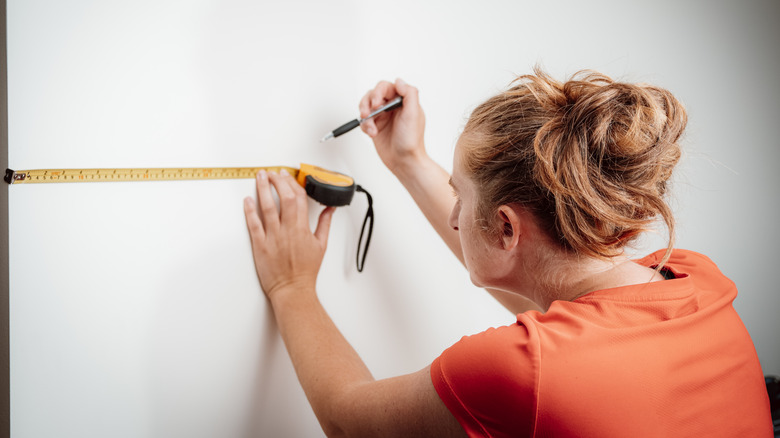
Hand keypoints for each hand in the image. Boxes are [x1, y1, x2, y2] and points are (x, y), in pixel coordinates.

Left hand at [243, 169, 334, 301]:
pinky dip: (250, 211)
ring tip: (259, 177)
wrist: (293, 290)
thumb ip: (325, 224)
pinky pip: (253, 224)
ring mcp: (273, 237)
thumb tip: (330, 209)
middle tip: (272, 172)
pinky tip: (247, 200)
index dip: (292, 183)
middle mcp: (288, 230)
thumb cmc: (306, 271)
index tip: (286, 175)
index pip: (298, 198)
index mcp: (302, 229)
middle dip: (277, 181)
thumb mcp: (321, 246)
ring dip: (262, 189)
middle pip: (283, 198)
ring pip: (267, 207)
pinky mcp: (260, 246)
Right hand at [359, 78, 426, 175]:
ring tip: (370, 126)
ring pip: (366, 106)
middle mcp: (392, 107)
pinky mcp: (375, 126)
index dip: (380, 92)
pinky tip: (372, 133)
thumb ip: (409, 94)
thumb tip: (399, 81)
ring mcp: (383, 116)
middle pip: (374, 94)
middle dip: (369, 102)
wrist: (404, 161)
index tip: (378, 103)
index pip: (388, 87)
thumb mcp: (414, 114)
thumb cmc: (411, 141)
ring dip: (366, 115)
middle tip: (370, 112)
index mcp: (403, 102)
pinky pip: (364, 120)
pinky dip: (365, 125)